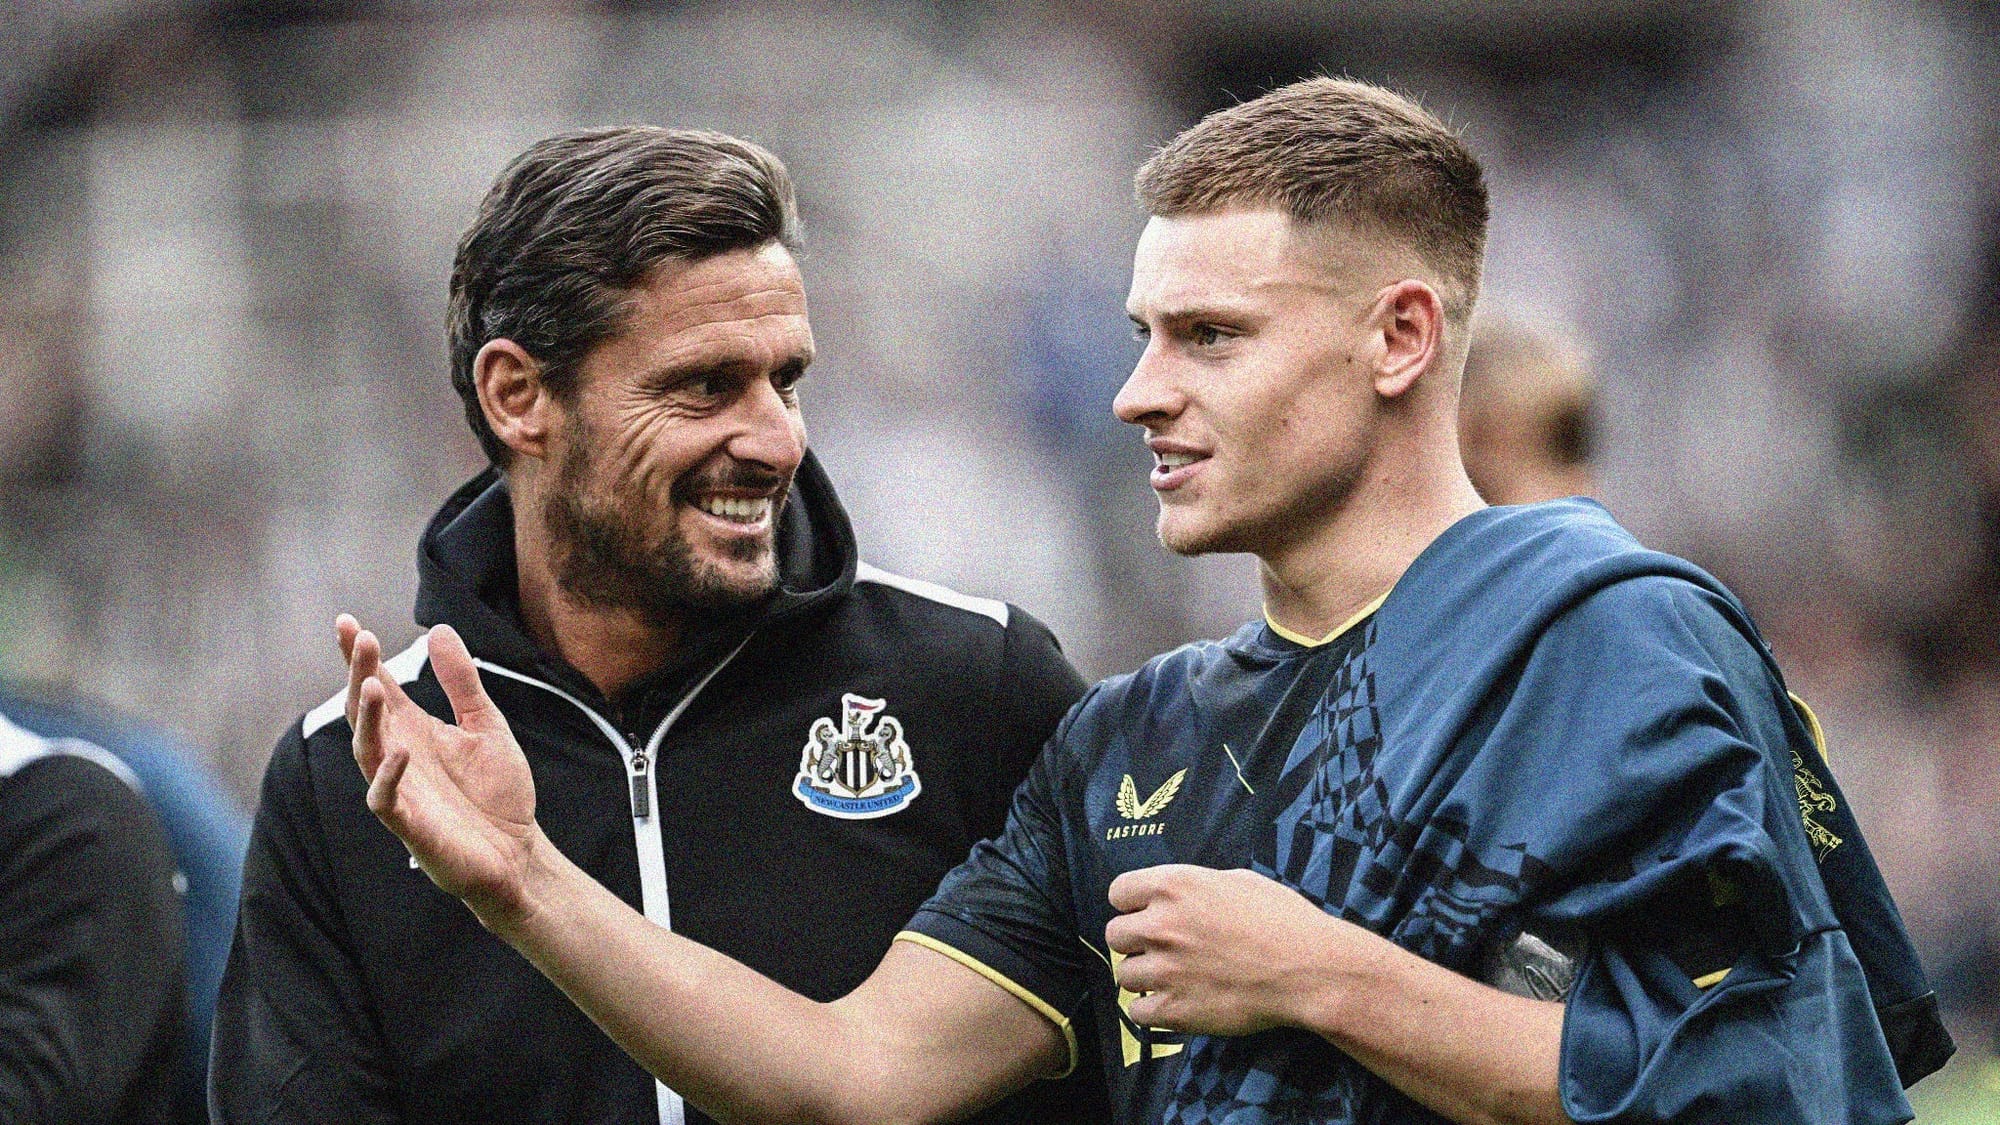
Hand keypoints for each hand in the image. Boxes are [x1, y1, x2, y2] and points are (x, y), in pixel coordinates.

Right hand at [338, 615, 539, 927]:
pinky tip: (401, 752)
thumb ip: (462, 682)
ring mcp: (401, 791)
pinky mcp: (410, 826)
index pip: (379, 687)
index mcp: (414, 731)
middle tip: (360, 640)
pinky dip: (389, 778)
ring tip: (372, 686)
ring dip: (368, 720)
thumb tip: (438, 629)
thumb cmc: (497, 793)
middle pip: (366, 712)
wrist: (518, 853)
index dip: (360, 658)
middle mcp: (399, 756)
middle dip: (359, 676)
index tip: (346, 621)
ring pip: (368, 751)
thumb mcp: (485, 724)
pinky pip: (386, 801)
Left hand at [1104, 864, 1392, 1036]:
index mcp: (1174, 886)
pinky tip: (1174, 1002)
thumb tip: (1174, 896)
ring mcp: (1165, 970)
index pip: (1118, 892)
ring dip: (1144, 977)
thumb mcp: (1237, 881)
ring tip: (1172, 978)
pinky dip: (1151, 1011)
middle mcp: (1161, 925)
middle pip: (1115, 934)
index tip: (1145, 914)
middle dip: (1135, 941)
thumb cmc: (1283, 920)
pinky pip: (1137, 1013)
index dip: (1132, 904)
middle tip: (1161, 949)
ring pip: (1124, 975)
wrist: (1310, 970)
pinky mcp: (1175, 1010)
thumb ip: (1194, 887)